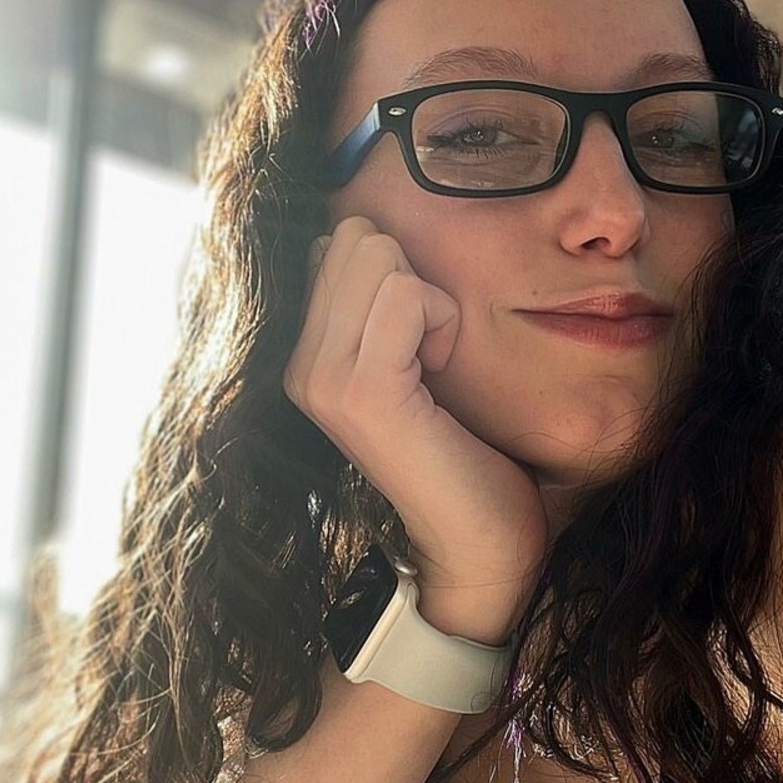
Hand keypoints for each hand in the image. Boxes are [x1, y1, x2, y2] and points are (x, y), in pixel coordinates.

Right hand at [283, 216, 549, 613]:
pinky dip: (441, 320)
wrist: (480, 545)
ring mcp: (323, 379)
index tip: (417, 344)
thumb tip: (375, 242)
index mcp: (309, 357)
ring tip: (435, 368)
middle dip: (412, 279)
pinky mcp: (363, 392)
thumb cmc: (465, 455)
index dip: (398, 276)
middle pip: (355, 237)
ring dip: (430, 302)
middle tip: (430, 353)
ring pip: (377, 256)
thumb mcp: (413, 367)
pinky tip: (441, 374)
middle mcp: (301, 366)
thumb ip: (383, 310)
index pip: (338, 242)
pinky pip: (405, 294)